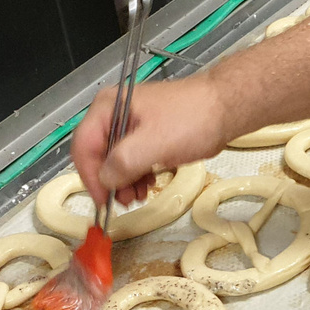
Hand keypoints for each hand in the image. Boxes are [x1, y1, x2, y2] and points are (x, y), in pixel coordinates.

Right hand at [71, 75, 227, 206]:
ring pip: (115, 159)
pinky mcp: (147, 133)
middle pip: (97, 153)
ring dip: (123, 181)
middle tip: (124, 202)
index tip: (102, 201)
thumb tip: (106, 180)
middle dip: (109, 181)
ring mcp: (131, 123)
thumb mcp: (154, 144)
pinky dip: (136, 174)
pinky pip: (132, 158)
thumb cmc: (193, 119)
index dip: (90, 177)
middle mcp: (115, 112)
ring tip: (138, 196)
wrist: (227, 107)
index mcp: (109, 107)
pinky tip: (147, 184)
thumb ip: (123, 163)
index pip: (83, 146)